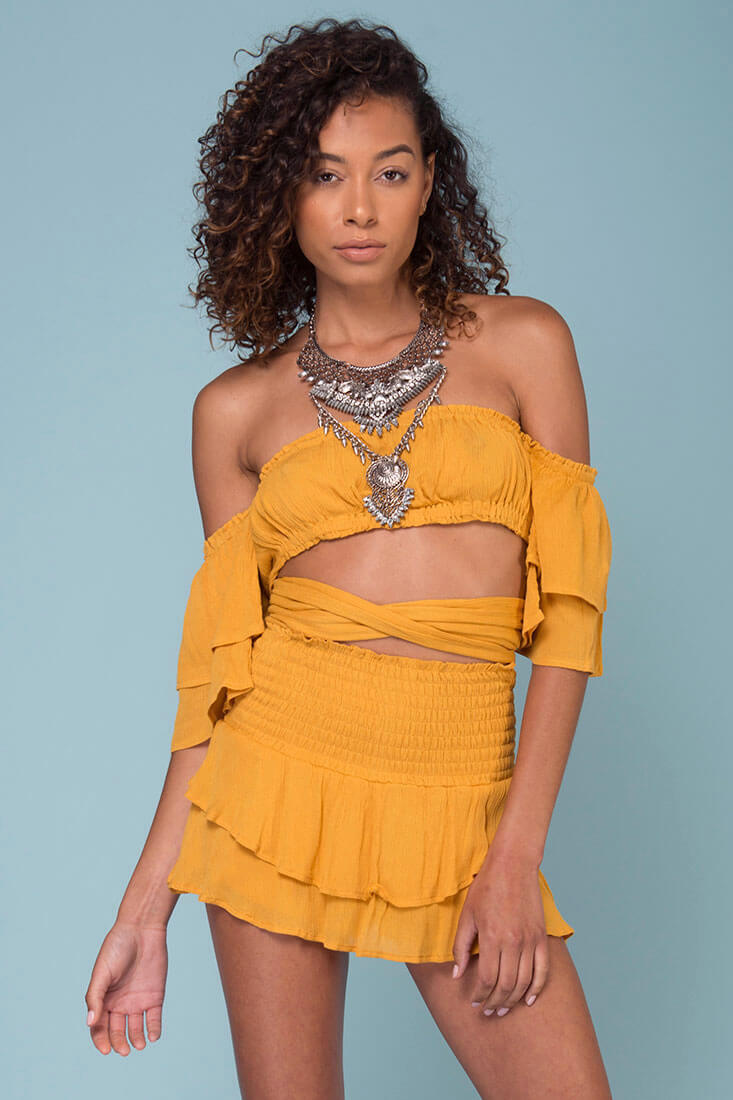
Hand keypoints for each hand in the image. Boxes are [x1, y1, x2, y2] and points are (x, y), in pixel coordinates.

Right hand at [84, 920, 167, 1053]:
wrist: (142, 929)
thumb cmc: (117, 948)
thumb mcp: (102, 973)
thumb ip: (95, 997)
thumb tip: (90, 1023)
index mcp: (103, 999)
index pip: (99, 1027)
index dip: (101, 1040)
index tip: (106, 1050)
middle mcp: (119, 1003)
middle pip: (117, 1031)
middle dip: (119, 1043)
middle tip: (124, 1050)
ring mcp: (137, 1000)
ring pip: (136, 1028)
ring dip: (137, 1039)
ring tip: (138, 1045)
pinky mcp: (155, 996)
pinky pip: (154, 1018)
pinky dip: (153, 1029)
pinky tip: (152, 1037)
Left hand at [451, 849, 549, 1015]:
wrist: (513, 865)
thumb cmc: (486, 888)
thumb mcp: (467, 915)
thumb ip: (461, 946)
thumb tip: (456, 975)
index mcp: (492, 937)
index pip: (487, 979)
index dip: (480, 995)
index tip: (473, 1002)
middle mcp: (513, 942)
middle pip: (506, 985)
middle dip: (495, 1002)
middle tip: (487, 1011)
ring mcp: (530, 941)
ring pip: (524, 982)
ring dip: (513, 1000)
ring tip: (503, 1009)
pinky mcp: (541, 937)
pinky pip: (543, 970)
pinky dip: (537, 988)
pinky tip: (529, 999)